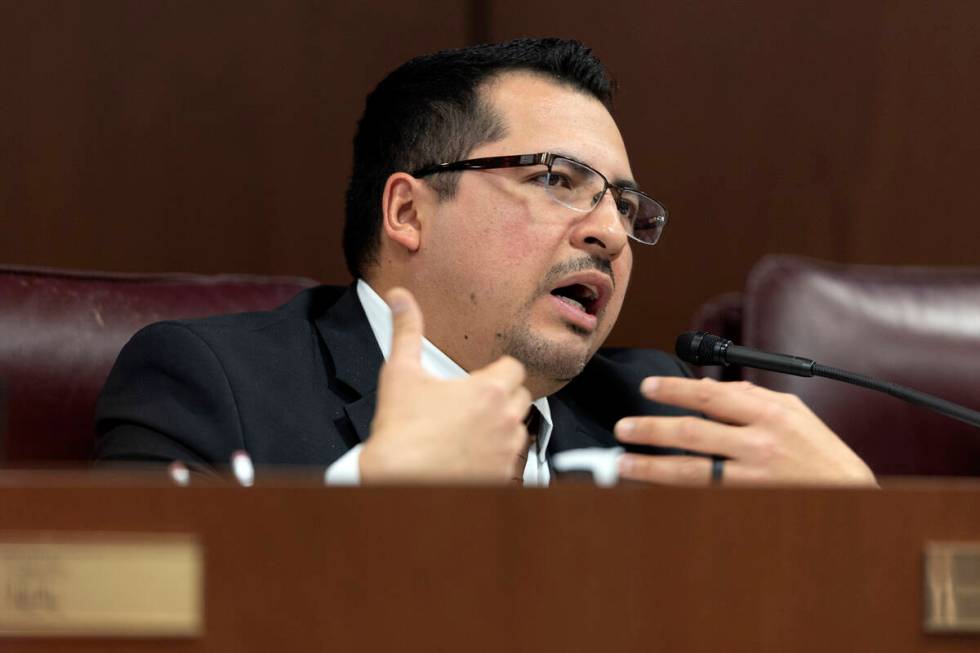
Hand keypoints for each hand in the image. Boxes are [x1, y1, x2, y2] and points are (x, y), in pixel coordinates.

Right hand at [359, 287, 531, 482]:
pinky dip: (497, 456)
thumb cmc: (401, 433)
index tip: (482, 378)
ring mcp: (506, 452)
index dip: (499, 370)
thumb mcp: (401, 373)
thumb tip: (400, 298)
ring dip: (503, 427)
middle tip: (475, 403)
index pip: (514, 369)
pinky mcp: (502, 478)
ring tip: (472, 430)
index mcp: (489, 391)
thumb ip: (406, 330)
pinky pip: (512, 461)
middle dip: (503, 397)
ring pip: (520, 431)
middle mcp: (505, 421)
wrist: (398, 481)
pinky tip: (472, 455)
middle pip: (522, 398)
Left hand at [614, 377, 876, 486]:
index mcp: (769, 413)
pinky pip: (704, 493)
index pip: (710, 394)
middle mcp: (759, 443)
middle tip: (624, 426)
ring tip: (624, 461)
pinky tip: (653, 486)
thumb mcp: (792, 413)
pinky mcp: (750, 502)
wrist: (851, 494)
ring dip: (652, 465)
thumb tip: (711, 387)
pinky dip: (675, 489)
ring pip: (691, 470)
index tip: (647, 388)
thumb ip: (752, 397)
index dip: (673, 389)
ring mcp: (753, 477)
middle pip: (692, 432)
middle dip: (651, 428)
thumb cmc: (819, 451)